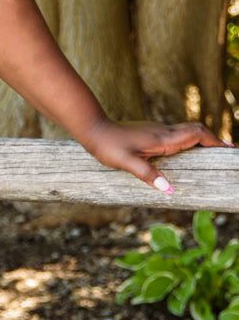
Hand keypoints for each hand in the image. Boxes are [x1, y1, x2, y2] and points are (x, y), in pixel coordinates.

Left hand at [80, 118, 223, 191]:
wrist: (93, 129)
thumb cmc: (108, 146)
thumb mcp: (126, 163)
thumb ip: (147, 175)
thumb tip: (169, 190)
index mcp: (162, 139)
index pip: (196, 134)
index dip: (214, 141)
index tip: (229, 149)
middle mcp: (163, 132)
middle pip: (196, 130)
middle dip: (213, 139)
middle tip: (228, 150)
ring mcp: (157, 131)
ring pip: (187, 130)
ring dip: (202, 138)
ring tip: (214, 151)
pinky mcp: (150, 133)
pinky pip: (177, 134)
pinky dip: (189, 140)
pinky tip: (187, 149)